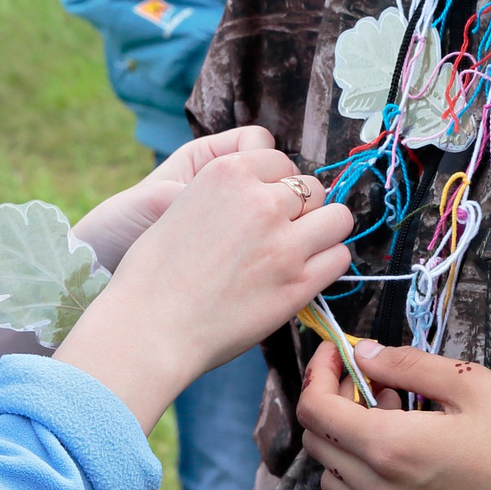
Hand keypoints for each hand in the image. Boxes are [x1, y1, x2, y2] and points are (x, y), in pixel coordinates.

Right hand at [57, 149, 352, 430]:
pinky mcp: (298, 283)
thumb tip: (260, 195)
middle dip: (302, 208)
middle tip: (283, 232)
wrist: (150, 328)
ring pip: (338, 218)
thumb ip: (226, 195)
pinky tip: (307, 273)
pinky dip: (328, 262)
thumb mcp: (182, 206)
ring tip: (304, 248)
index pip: (281, 162)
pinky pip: (340, 257)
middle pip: (312, 188)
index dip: (277, 185)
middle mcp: (262, 201)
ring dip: (323, 230)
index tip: (267, 204)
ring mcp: (284, 243)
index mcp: (228, 172)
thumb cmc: (154, 275)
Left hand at [296, 340, 490, 489]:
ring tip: (394, 422)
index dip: (319, 373)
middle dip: (333, 403)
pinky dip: (363, 480)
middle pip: (318, 445)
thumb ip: (407, 365)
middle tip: (377, 382)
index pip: (316, 411)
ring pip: (334, 481)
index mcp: (393, 448)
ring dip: (346, 445)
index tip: (339, 352)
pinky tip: (403, 459)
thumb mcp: (470, 382)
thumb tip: (362, 354)